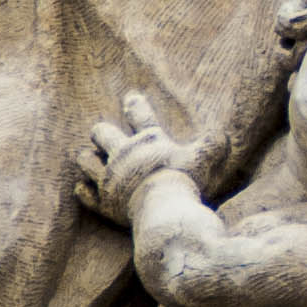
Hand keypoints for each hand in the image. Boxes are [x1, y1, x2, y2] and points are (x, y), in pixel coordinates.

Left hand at [76, 88, 220, 225]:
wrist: (162, 208)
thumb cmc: (183, 181)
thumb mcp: (201, 159)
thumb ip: (212, 145)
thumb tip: (224, 135)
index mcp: (148, 142)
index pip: (141, 116)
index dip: (135, 105)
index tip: (130, 97)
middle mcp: (123, 156)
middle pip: (103, 134)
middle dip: (102, 132)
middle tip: (102, 133)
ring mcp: (109, 180)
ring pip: (86, 161)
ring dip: (87, 158)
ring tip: (87, 158)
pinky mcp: (102, 202)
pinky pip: (84, 193)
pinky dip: (83, 189)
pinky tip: (82, 186)